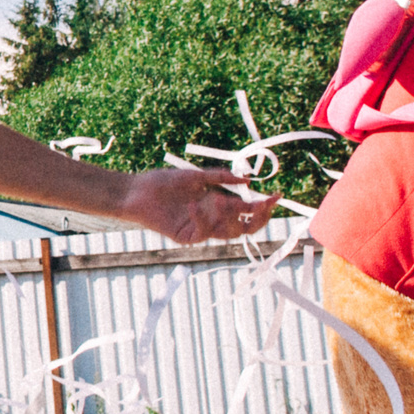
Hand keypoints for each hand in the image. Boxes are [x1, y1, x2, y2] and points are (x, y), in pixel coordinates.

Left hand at [121, 167, 277, 244]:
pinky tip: (194, 204)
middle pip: (246, 228)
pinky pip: (203, 232)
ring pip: (228, 232)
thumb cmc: (163, 182)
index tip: (276, 195)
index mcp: (219, 204)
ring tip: (220, 200)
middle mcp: (214, 219)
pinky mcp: (186, 237)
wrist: (136, 191)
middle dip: (257, 217)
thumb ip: (220, 178)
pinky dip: (202, 219)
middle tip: (259, 204)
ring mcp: (201, 229)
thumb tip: (247, 178)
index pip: (248, 211)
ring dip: (229, 217)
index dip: (264, 206)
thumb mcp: (196, 176)